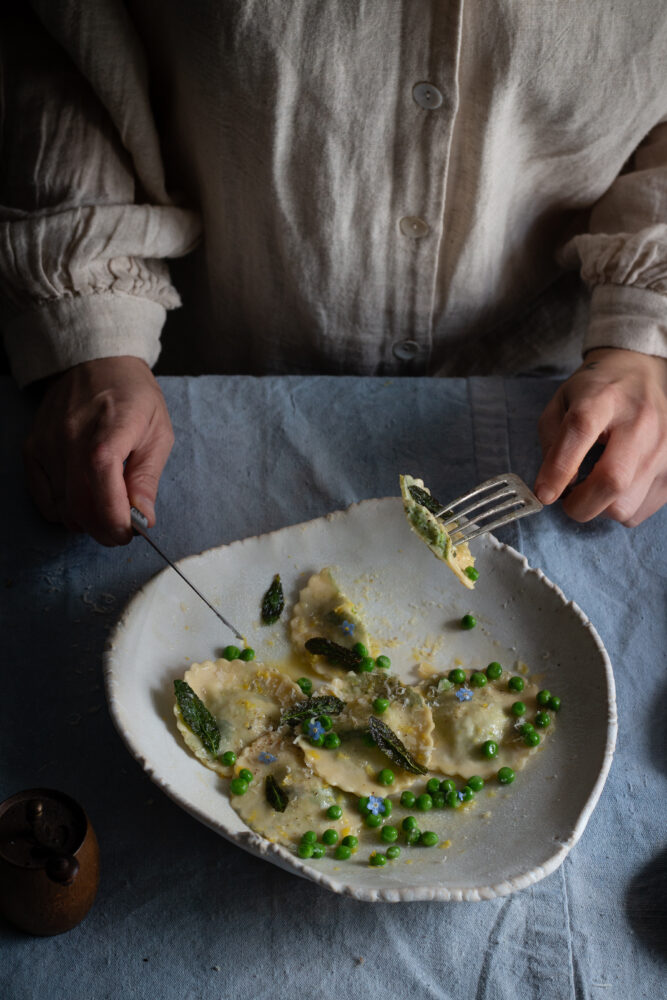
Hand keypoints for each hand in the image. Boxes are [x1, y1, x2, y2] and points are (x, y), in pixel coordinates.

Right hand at [24, 357, 173, 544]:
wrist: (96, 362)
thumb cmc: (133, 397)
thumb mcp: (158, 432)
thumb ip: (147, 478)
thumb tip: (142, 519)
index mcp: (110, 430)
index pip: (104, 485)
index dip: (115, 518)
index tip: (129, 532)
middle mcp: (71, 438)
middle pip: (80, 505)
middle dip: (104, 530)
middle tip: (121, 530)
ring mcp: (47, 444)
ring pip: (62, 507)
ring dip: (85, 522)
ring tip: (105, 510)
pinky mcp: (32, 449)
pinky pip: (43, 499)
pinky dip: (63, 511)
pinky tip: (82, 500)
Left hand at [535, 347, 666, 524]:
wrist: (643, 374)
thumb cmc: (598, 392)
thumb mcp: (562, 402)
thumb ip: (552, 442)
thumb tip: (553, 487)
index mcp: (604, 398)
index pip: (581, 430)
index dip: (558, 468)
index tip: (544, 493)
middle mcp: (641, 422)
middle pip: (613, 480)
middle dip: (581, 504)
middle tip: (568, 499)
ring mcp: (665, 447)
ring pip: (627, 505)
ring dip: (601, 507)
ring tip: (595, 486)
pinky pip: (643, 510)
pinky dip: (623, 507)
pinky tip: (617, 486)